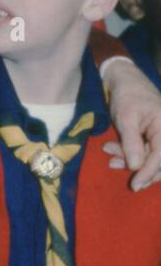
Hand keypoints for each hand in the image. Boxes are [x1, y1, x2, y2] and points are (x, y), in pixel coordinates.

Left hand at [104, 60, 160, 188]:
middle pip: (158, 162)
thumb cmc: (127, 95)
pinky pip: (144, 151)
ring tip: (109, 152)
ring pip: (149, 158)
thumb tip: (136, 167)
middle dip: (137, 167)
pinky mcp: (151, 137)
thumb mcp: (126, 118)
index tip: (134, 185)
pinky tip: (111, 149)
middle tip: (114, 164)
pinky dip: (128, 153)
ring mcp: (160, 135)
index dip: (148, 173)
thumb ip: (131, 143)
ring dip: (129, 159)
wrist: (125, 80)